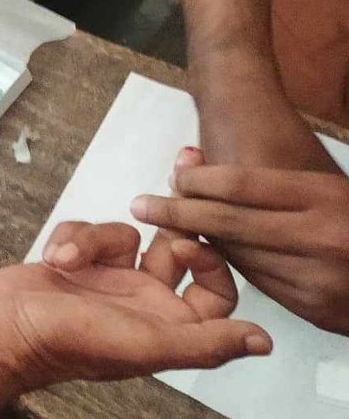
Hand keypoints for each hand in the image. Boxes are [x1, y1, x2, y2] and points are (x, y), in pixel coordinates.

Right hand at [0, 221, 270, 395]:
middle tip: (177, 174)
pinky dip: (70, 238)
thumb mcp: (146, 344)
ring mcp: (110, 282)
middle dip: (173, 215)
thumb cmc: (69, 344)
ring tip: (67, 257)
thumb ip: (206, 342)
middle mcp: (145, 303)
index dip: (210, 257)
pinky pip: (87, 232)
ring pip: (124, 235)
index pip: (215, 289)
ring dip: (96, 237)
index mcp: (169, 326)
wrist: (1, 328)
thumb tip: (262, 342)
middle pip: (177, 249)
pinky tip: (53, 258)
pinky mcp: (77, 264)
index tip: (185, 239)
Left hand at [133, 147, 348, 334]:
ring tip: (168, 224)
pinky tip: (208, 250)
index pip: (240, 184)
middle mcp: (322, 235)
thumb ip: (260, 175)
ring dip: (199, 239)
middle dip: (178, 212)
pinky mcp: (315, 308)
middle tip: (140, 204)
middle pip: (229, 221)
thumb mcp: (320, 182)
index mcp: (323, 196)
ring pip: (237, 254)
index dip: (197, 180)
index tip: (169, 176)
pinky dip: (229, 264)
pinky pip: (256, 281)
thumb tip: (189, 158)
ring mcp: (319, 275)